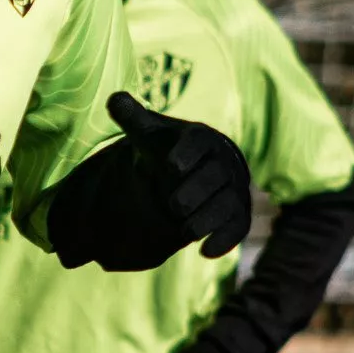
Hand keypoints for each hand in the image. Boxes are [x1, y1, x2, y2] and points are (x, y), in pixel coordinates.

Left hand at [106, 92, 251, 259]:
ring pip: (227, 204)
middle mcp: (221, 162)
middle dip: (194, 192)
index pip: (199, 141)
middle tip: (173, 205)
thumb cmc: (170, 149)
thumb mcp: (150, 133)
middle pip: (215, 176)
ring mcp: (232, 189)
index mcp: (200, 138)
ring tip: (184, 230)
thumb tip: (115, 100)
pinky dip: (225, 240)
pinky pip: (238, 227)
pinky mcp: (237, 214)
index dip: (187, 152)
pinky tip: (205, 252)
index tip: (170, 165)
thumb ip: (132, 118)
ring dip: (207, 219)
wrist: (195, 170)